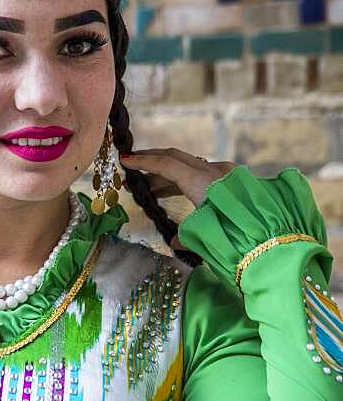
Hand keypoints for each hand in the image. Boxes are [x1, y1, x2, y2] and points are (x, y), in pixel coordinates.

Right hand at [118, 148, 236, 248]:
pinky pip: (203, 174)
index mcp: (203, 182)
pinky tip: (176, 194)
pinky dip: (185, 181)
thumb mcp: (203, 240)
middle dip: (152, 162)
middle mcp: (215, 172)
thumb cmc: (237, 239)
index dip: (143, 162)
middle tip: (132, 169)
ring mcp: (227, 174)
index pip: (166, 164)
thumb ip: (184, 237)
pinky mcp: (236, 182)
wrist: (275, 240)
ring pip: (190, 166)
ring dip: (167, 175)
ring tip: (149, 189)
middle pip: (177, 158)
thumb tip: (176, 242)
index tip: (125, 160)